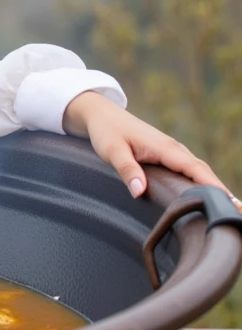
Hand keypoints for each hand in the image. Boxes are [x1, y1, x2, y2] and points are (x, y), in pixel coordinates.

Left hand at [63, 91, 234, 201]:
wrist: (101, 115)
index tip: (229, 203)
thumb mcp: (112, 150)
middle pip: (204, 172)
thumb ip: (127, 170)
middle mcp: (173, 149)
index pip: (195, 169)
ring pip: (199, 171)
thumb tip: (140, 192)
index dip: (213, 186)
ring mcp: (172, 151)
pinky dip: (203, 183)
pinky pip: (191, 170)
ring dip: (215, 188)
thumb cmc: (106, 132)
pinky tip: (208, 197)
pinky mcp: (167, 155)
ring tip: (230, 210)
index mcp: (164, 147)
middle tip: (238, 213)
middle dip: (221, 191)